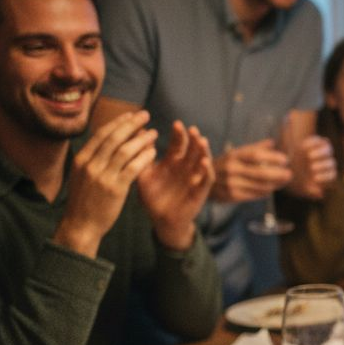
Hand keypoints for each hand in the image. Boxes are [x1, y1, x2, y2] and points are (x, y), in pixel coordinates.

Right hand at [53, 110, 158, 257]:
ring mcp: (102, 176)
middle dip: (131, 124)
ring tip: (154, 133)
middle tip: (146, 115)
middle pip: (114, 137)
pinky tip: (154, 152)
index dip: (118, 122)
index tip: (130, 114)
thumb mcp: (83, 175)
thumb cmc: (85, 200)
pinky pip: (133, 167)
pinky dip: (144, 157)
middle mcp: (90, 165)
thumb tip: (112, 140)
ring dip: (141, 139)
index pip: (101, 134)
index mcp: (81, 159)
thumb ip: (94, 159)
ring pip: (125, 150)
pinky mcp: (115, 189)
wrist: (81, 225)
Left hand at [137, 121, 213, 250]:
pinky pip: (206, 179)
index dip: (179, 134)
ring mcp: (195, 178)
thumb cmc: (152, 197)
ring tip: (202, 141)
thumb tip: (136, 135)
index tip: (177, 124)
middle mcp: (186, 168)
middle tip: (192, 129)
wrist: (161, 220)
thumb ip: (141, 157)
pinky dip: (207, 170)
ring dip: (203, 151)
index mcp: (172, 162)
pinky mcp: (200, 191)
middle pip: (193, 149)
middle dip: (193, 139)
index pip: (178, 144)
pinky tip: (205, 162)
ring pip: (202, 161)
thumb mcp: (144, 176)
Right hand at [209, 139, 290, 202]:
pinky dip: (265, 192)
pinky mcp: (231, 196)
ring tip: (285, 181)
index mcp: (233, 155)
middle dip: (278, 174)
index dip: (272, 157)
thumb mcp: (235, 153)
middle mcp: (231, 169)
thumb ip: (254, 148)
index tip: (285, 159)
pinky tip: (272, 189)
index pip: (256, 155)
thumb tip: (273, 143)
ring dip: (275, 184)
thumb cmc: (223, 164)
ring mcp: (231, 183)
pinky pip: (253, 195)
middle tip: (290, 174)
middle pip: (260, 172)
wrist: (200, 181)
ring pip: (259, 185)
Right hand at [287, 134, 336, 199]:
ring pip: (328, 150)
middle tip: (312, 168)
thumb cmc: (291, 180)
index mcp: (325, 174)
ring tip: (310, 156)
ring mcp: (321, 151)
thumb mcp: (299, 187)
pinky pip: (319, 140)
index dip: (325, 177)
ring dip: (320, 153)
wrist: (282, 165)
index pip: (331, 175)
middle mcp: (325, 162)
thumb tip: (321, 194)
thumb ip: (310, 191)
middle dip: (323, 166)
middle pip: (331, 163)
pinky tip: (303, 147)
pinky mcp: (315, 142)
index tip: (315, 178)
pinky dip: (313, 142)